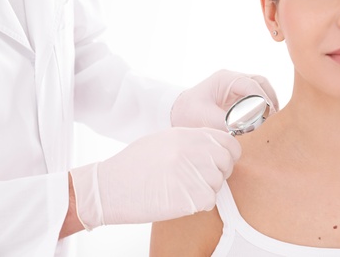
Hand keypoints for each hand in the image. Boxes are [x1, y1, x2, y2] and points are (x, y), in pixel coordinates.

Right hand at [70, 127, 240, 228]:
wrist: (110, 187)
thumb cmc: (133, 165)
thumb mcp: (162, 141)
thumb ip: (191, 141)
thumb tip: (213, 148)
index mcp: (186, 135)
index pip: (228, 142)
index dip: (229, 153)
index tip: (221, 161)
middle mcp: (192, 150)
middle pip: (226, 162)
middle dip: (219, 172)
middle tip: (200, 179)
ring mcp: (192, 173)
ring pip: (218, 182)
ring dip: (206, 188)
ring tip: (181, 188)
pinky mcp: (190, 197)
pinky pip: (209, 200)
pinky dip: (198, 203)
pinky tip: (178, 198)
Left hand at [171, 69, 278, 130]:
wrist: (176, 114)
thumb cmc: (188, 113)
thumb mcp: (206, 118)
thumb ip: (228, 122)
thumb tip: (250, 127)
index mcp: (225, 79)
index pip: (252, 85)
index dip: (263, 100)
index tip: (268, 116)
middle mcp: (233, 80)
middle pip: (260, 83)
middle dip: (269, 99)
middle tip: (273, 118)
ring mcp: (235, 88)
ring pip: (260, 90)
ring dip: (267, 103)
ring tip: (270, 121)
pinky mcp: (236, 98)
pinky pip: (254, 99)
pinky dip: (261, 108)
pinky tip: (262, 121)